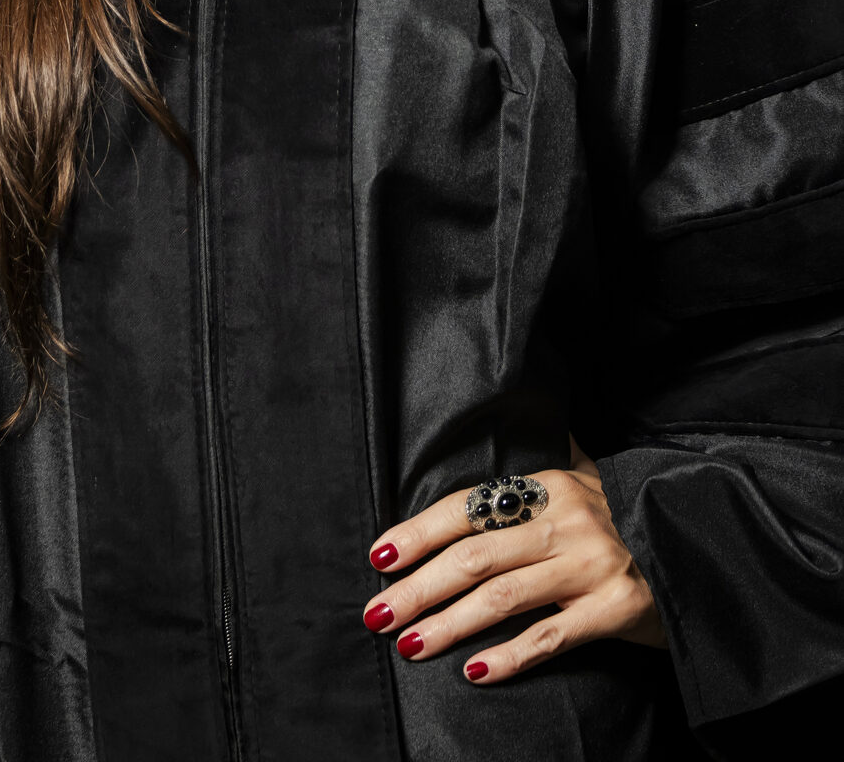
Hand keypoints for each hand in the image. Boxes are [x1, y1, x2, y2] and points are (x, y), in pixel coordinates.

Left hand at [362, 435, 667, 684]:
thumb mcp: (591, 474)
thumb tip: (528, 410)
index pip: (467, 507)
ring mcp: (591, 566)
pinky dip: (511, 657)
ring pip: (502, 597)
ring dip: (448, 625)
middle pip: (473, 556)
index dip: (419, 532)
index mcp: (549, 486)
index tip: (380, 557)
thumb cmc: (632, 514)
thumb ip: (553, 453)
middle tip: (375, 612)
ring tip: (408, 644)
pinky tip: (475, 672)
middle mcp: (566, 522)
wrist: (705, 546)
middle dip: (418, 587)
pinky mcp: (616, 610)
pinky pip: (552, 637)